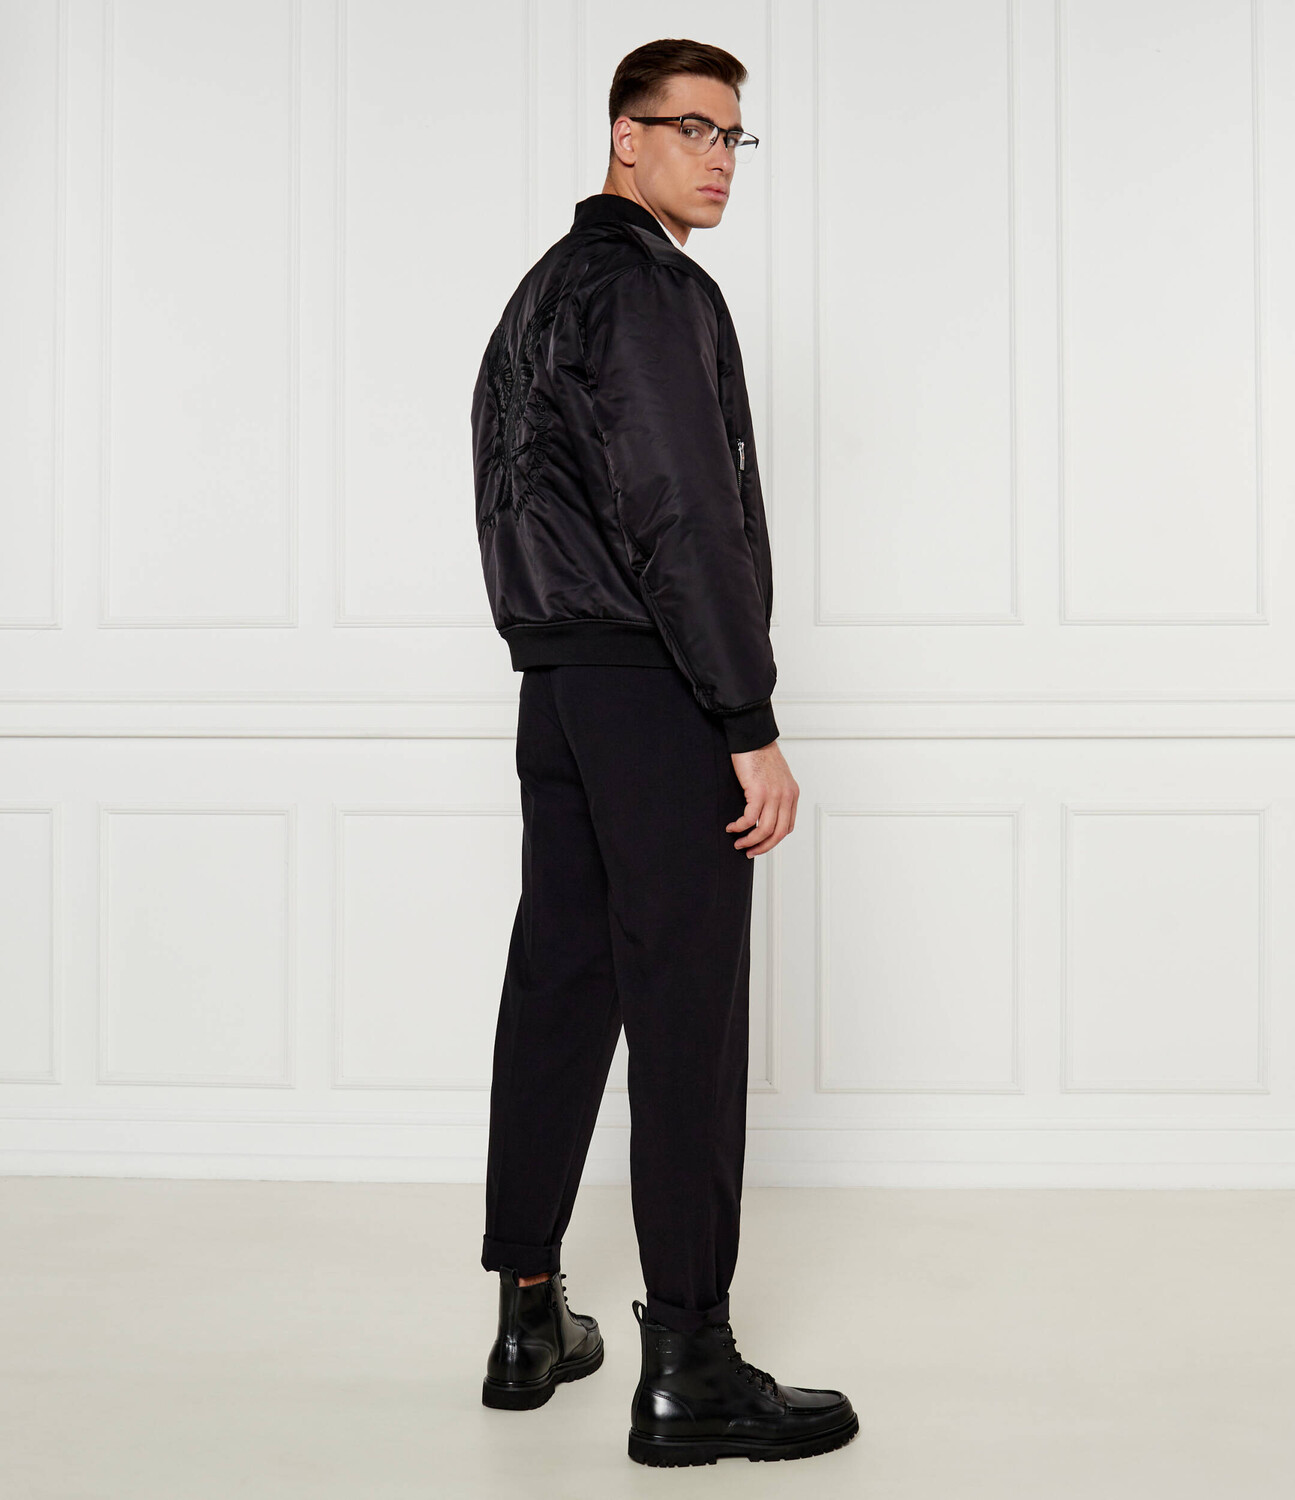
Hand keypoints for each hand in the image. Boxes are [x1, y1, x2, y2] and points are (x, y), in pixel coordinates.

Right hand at [726, 740, 798, 857]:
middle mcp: (786, 797)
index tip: (759, 844)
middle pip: (777, 833)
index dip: (773, 840)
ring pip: (764, 830)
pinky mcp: (758, 791)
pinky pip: (749, 818)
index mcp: (792, 795)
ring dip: (750, 840)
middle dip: (762, 847)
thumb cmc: (760, 755)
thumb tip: (763, 813)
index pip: (787, 827)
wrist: (753, 738)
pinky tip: (731, 827)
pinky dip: (740, 827)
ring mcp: (774, 795)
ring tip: (738, 843)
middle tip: (748, 852)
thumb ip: (775, 795)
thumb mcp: (776, 778)